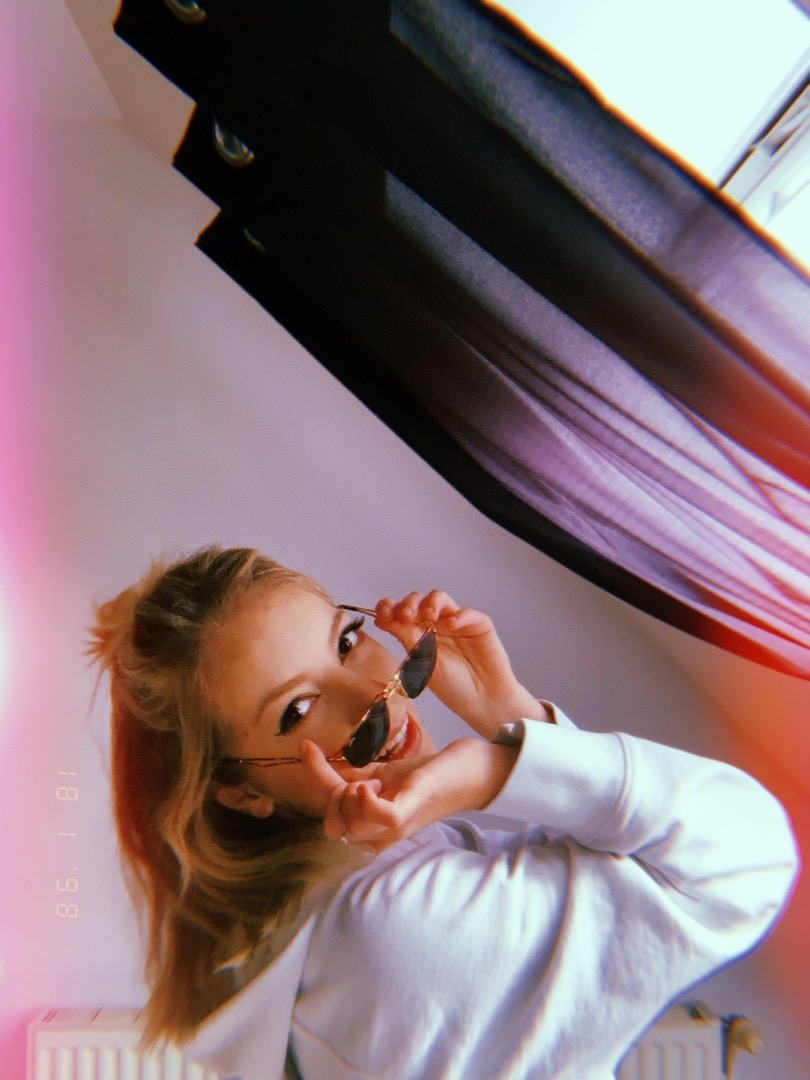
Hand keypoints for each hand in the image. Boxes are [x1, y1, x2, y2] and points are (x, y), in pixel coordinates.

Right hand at [300, 737, 517, 847]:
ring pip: (354, 825)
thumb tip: (321, 763)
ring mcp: (398, 823)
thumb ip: (354, 776)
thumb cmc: (430, 774)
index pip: (332, 816)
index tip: (306, 746)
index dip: (316, 781)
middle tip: (356, 777)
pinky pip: (383, 817)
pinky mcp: (413, 807)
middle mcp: (384, 831)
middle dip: (333, 798)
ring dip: (349, 796)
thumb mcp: (385, 773)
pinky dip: (367, 802)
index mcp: (375, 824)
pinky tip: (368, 783)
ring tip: (370, 778)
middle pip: (337, 825)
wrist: (474, 768)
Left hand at [373, 591, 547, 737]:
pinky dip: (457, 615)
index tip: (383, 615)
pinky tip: (451, 625)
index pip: (399, 612)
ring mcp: (456, 622)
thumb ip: (406, 638)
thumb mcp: (422, 663)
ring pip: (439, 598)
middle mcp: (435, 625)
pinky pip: (466, 612)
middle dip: (408, 604)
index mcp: (417, 634)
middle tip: (406, 617)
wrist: (483, 702)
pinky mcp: (478, 624)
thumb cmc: (453, 687)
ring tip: (429, 618)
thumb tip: (381, 618)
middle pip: (417, 600)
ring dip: (430, 603)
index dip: (389, 608)